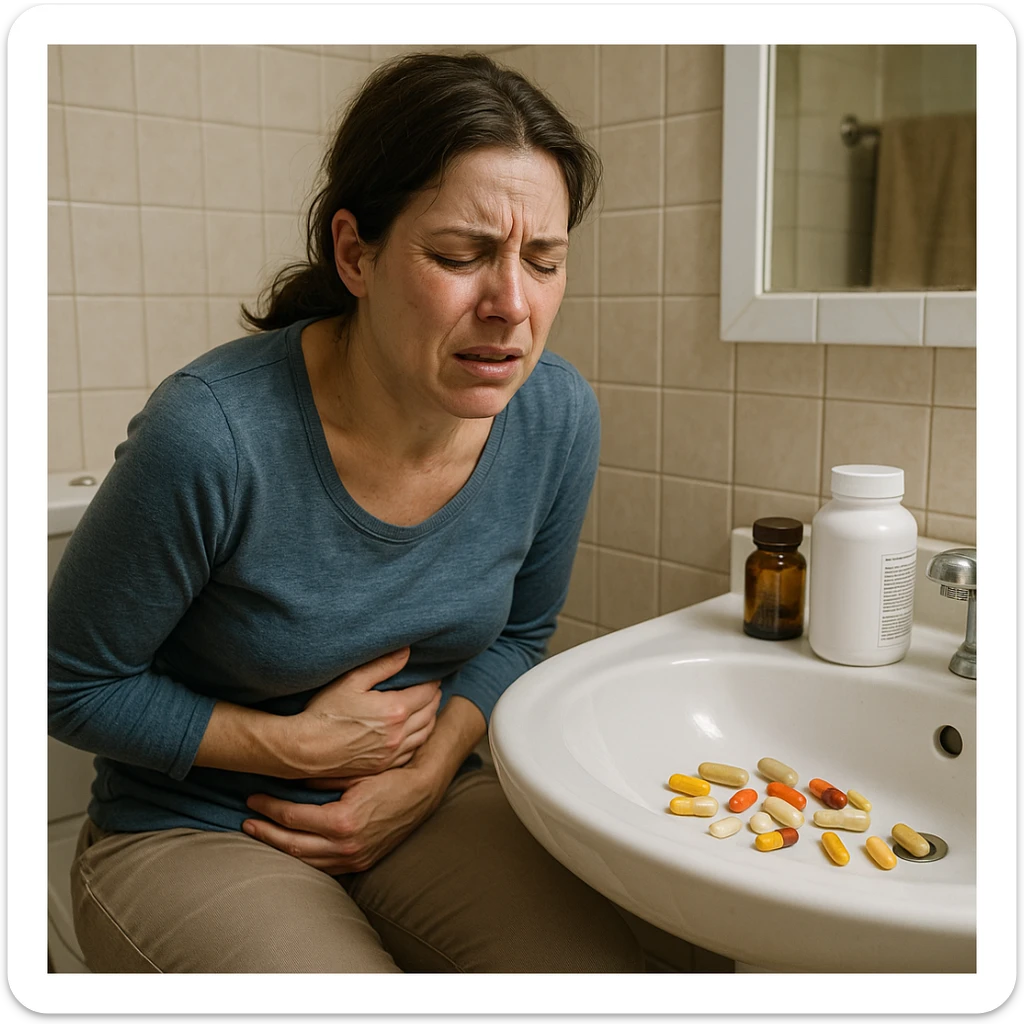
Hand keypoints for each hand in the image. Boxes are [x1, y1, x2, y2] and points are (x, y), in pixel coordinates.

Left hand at [243, 765, 438, 873]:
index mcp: (342, 821)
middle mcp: (346, 845)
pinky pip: (323, 866)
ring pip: (305, 860)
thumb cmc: (391, 776)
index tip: (253, 799)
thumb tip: (290, 775)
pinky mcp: (360, 863)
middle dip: (265, 832)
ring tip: (261, 834)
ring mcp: (353, 858)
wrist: (423, 792)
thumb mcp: (356, 771)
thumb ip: (323, 776)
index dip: (268, 808)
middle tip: (246, 821)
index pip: (292, 817)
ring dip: (279, 847)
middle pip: (292, 844)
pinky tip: (291, 847)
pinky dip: (302, 858)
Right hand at [284, 647, 441, 778]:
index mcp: (394, 711)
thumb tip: (407, 652)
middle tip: (433, 689)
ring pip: (424, 734)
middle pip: (429, 713)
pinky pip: (411, 752)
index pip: (426, 693)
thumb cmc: (324, 712)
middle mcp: (398, 734)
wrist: (305, 749)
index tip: (433, 676)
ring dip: (430, 719)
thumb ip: (383, 665)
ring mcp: (391, 754)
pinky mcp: (383, 766)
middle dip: (434, 698)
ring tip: (428, 708)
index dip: (432, 683)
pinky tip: (414, 732)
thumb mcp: (352, 681)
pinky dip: (418, 739)